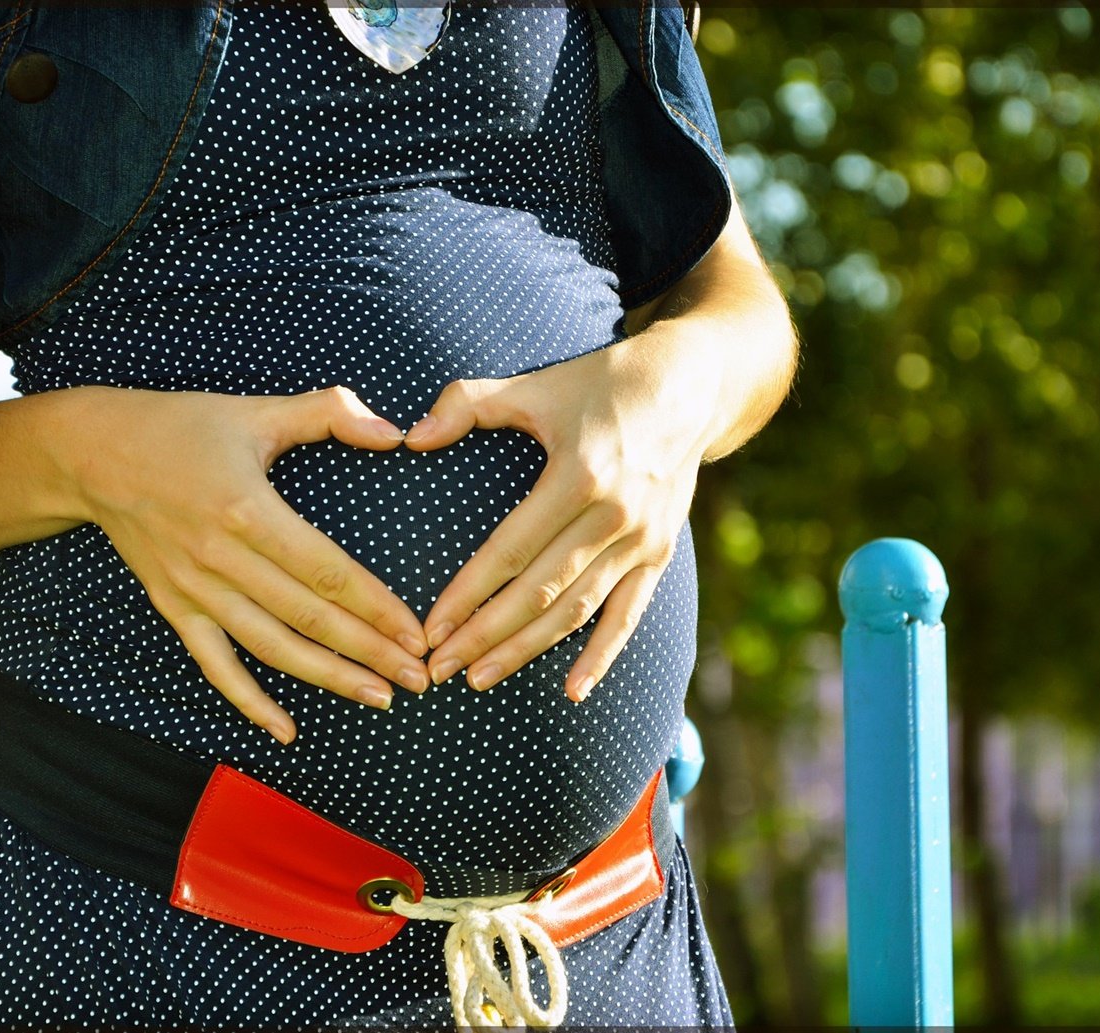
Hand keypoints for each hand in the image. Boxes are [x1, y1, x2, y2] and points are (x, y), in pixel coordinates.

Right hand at [65, 386, 429, 742]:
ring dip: (329, 678)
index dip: (377, 608)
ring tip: (379, 698)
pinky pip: (216, 665)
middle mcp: (221, 559)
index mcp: (249, 510)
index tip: (416, 634)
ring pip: (272, 649)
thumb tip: (393, 431)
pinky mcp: (173, 608)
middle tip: (418, 678)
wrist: (91, 454)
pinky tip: (287, 730)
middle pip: (309, 619)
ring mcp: (194, 590)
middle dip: (370, 653)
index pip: (328, 574)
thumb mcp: (258, 410)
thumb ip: (331, 412)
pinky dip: (250, 702)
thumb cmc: (183, 427)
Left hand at [402, 328, 716, 701]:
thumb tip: (410, 437)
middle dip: (485, 634)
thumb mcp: (535, 385)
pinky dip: (601, 656)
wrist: (689, 387)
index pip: (511, 550)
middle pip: (540, 591)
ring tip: (481, 678)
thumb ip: (468, 405)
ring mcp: (641, 540)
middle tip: (441, 667)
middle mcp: (614, 516)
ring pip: (577, 611)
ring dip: (528, 650)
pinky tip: (572, 691)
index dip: (468, 594)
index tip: (431, 629)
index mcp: (579, 475)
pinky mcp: (660, 554)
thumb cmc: (600, 384)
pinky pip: (628, 615)